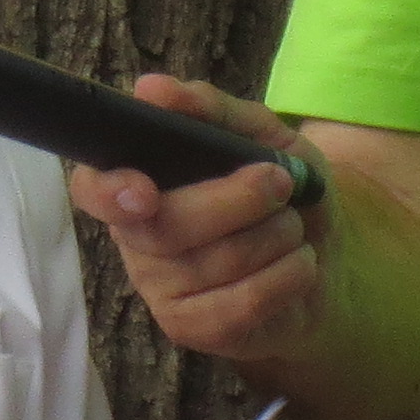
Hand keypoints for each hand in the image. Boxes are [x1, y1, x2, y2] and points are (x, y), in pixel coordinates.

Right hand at [70, 78, 326, 362]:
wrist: (327, 258)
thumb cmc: (281, 192)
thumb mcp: (260, 135)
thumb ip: (210, 110)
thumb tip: (151, 89)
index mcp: (137, 184)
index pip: (92, 189)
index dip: (109, 191)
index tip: (144, 191)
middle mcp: (136, 240)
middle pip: (167, 227)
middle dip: (238, 200)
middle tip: (281, 182)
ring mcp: (161, 291)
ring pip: (214, 264)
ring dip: (276, 236)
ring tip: (294, 227)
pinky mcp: (192, 330)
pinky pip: (241, 304)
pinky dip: (287, 276)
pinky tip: (299, 264)